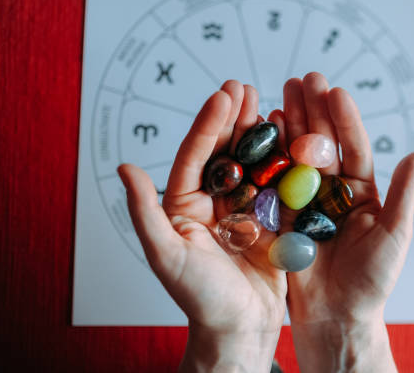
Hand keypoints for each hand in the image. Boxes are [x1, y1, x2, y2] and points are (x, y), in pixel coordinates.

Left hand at [117, 81, 285, 371]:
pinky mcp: (269, 220)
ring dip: (258, 132)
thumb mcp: (166, 255)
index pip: (195, 156)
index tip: (223, 95)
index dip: (208, 124)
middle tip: (243, 86)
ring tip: (266, 102)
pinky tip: (290, 136)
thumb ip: (144, 212)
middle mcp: (212, 203)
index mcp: (184, 206)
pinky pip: (275, 183)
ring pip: (250, 162)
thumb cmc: (201, 298)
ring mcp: (243, 209)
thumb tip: (124, 168)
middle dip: (232, 118)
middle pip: (223, 152)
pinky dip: (283, 159)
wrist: (240, 328)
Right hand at [278, 72, 413, 371]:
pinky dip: (272, 153)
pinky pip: (277, 180)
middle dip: (315, 110)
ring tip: (283, 91)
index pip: (354, 148)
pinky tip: (268, 127)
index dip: (346, 120)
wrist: (337, 314)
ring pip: (299, 155)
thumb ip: (403, 195)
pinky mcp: (284, 214)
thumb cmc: (372, 279)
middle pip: (324, 143)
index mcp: (362, 190)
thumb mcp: (394, 235)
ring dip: (293, 123)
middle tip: (304, 78)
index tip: (336, 92)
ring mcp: (307, 199)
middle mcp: (334, 189)